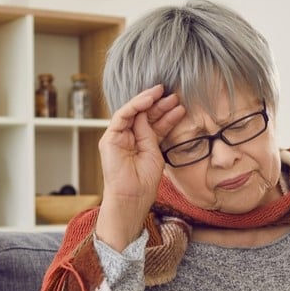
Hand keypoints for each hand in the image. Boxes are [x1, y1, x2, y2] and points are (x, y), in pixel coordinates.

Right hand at [96, 85, 185, 250]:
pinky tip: (149, 100)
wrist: (133, 196)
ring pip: (133, 112)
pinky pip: (122, 115)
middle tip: (174, 95)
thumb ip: (152, 133)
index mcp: (141, 142)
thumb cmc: (145, 181)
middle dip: (160, 104)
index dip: (166, 113)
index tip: (179, 105)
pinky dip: (135, 105)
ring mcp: (118, 137)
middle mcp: (128, 137)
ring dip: (148, 101)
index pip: (153, 123)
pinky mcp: (110, 138)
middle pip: (144, 116)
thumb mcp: (154, 152)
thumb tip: (149, 112)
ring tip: (164, 94)